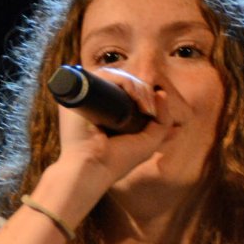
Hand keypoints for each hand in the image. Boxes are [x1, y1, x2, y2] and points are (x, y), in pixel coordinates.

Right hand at [55, 69, 171, 188]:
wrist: (91, 168)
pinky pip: (107, 75)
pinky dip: (125, 82)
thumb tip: (162, 93)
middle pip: (125, 83)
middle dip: (145, 93)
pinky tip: (135, 97)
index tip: (153, 113)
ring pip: (119, 78)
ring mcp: (88, 94)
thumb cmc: (117, 160)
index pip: (130, 92)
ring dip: (138, 89)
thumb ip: (163, 121)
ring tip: (145, 108)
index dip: (145, 97)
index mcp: (108, 110)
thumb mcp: (149, 141)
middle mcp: (97, 100)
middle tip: (151, 112)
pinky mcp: (80, 89)